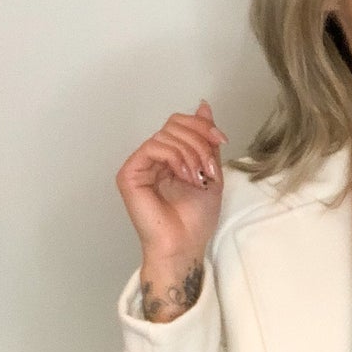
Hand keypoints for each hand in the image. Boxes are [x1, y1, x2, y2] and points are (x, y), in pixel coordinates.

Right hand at [116, 99, 228, 264]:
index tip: (222, 139)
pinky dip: (174, 157)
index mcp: (171, 156)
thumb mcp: (211, 172)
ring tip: (198, 176)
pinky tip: (184, 176)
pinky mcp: (129, 174)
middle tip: (208, 166)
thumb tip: (204, 106)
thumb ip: (207, 141)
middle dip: (199, 141)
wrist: (184, 245)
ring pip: (166, 134)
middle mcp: (153, 158)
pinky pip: (153, 147)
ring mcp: (140, 165)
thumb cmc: (195, 220)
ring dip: (190, 152)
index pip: (181, 124)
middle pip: (174, 124)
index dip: (202, 125)